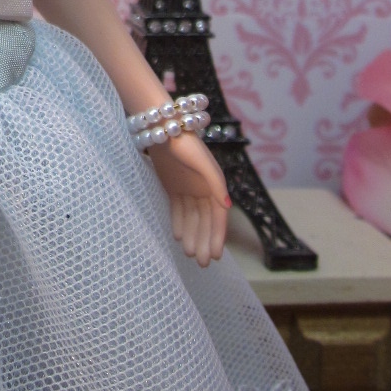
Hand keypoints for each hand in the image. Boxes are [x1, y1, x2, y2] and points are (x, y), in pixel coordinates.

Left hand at [148, 133, 228, 267]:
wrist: (162, 127)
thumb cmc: (186, 143)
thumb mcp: (204, 163)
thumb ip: (216, 183)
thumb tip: (228, 207)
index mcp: (214, 184)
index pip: (218, 217)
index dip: (218, 236)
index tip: (215, 255)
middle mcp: (203, 188)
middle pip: (205, 220)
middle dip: (204, 241)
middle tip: (201, 262)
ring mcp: (188, 188)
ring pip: (191, 217)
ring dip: (192, 235)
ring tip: (189, 254)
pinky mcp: (173, 185)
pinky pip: (178, 209)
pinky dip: (179, 222)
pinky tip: (178, 236)